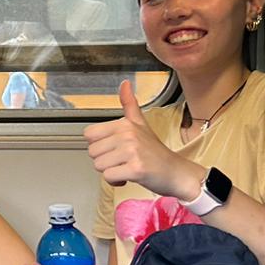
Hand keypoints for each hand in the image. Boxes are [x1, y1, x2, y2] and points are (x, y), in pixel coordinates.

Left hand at [83, 81, 197, 197]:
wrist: (176, 172)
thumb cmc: (155, 152)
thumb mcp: (140, 124)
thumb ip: (129, 104)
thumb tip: (124, 83)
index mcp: (124, 123)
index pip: (89, 135)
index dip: (99, 145)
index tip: (115, 148)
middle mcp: (127, 135)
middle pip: (92, 152)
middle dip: (105, 160)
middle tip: (123, 160)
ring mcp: (132, 151)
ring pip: (99, 165)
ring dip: (110, 172)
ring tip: (127, 167)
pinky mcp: (136, 169)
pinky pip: (109, 177)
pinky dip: (116, 181)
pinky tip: (129, 177)